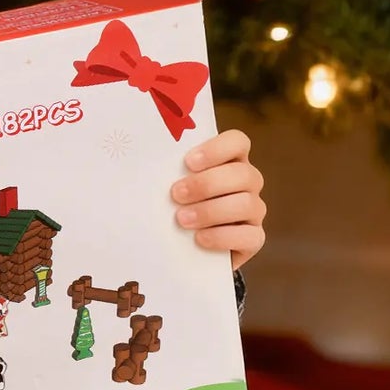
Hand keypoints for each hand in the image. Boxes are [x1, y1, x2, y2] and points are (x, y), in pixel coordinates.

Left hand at [171, 129, 266, 271]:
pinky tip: (200, 239)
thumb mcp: (169, 185)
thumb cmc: (176, 205)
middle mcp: (247, 182)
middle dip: (207, 184)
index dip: (217, 149)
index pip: (238, 142)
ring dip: (211, 211)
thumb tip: (136, 164)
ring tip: (181, 219)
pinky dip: (222, 237)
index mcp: (229, 161)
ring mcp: (253, 210)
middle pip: (243, 174)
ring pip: (247, 204)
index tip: (188, 162)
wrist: (186, 247)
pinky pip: (250, 236)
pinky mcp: (254, 238)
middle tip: (176, 194)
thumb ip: (165, 171)